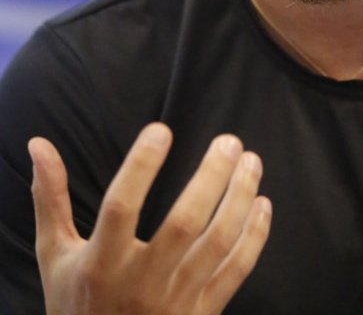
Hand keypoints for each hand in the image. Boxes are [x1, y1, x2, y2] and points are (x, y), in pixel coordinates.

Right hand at [29, 123, 271, 314]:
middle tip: (229, 141)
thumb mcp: (56, 255)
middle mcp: (140, 283)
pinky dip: (255, 236)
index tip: (161, 129)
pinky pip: (236, 272)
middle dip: (211, 178)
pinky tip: (262, 203)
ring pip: (217, 244)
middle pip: (184, 224)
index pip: (121, 208)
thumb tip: (39, 144)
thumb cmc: (77, 304)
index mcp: (101, 265)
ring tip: (251, 161)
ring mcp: (176, 302)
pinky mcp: (202, 314)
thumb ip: (51, 198)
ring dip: (239, 198)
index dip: (141, 166)